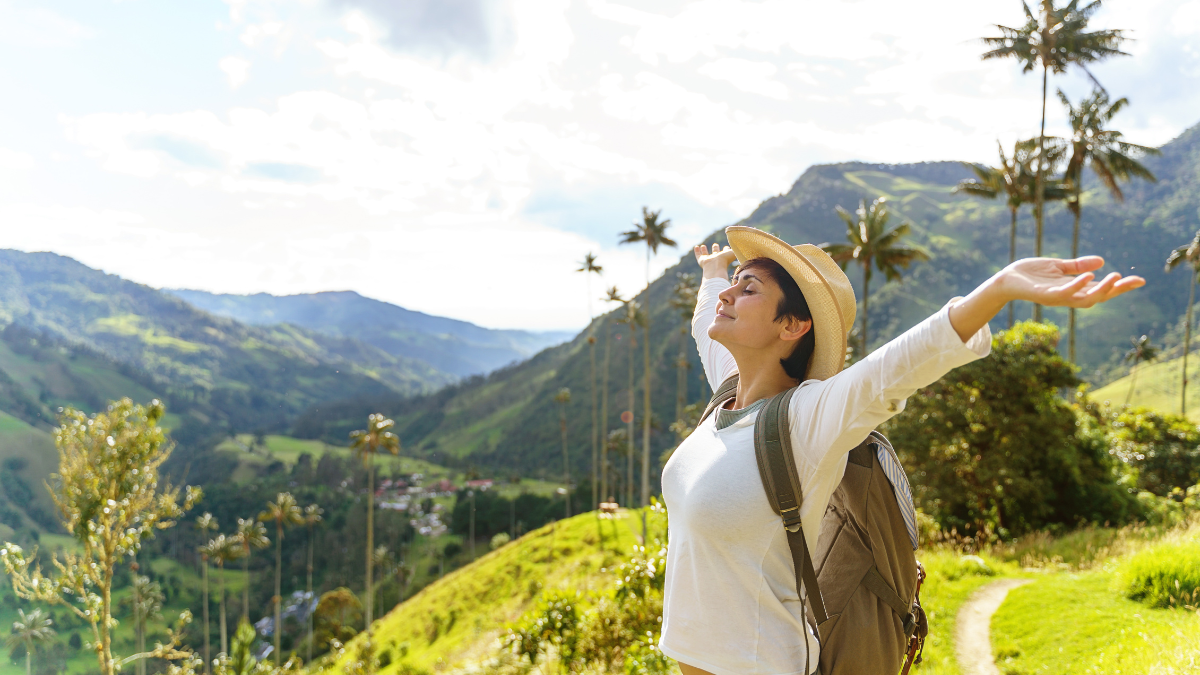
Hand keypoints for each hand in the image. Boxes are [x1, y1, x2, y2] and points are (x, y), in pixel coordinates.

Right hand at [694, 242, 737, 279]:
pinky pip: (698, 256)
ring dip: (705, 250)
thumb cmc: (726, 260)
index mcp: (725, 257)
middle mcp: (717, 258)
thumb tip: (748, 245)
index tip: (727, 247)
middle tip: (715, 245)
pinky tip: (696, 247)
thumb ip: (740, 249)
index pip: (726, 253)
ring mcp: (709, 260)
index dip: (726, 250)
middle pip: (716, 253)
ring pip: (706, 255)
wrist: (716, 267)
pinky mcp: (702, 261)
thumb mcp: (734, 252)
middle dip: (716, 249)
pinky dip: (697, 252)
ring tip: (703, 246)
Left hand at [948, 256, 1143, 341]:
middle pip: (1098, 297)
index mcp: (1073, 289)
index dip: (1120, 287)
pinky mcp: (1044, 295)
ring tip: (1116, 277)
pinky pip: (1064, 293)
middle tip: (1134, 281)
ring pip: (1085, 299)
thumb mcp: (1058, 266)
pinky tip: (1089, 276)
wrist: (1005, 279)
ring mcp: (1057, 297)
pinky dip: (1077, 285)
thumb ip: (1078, 266)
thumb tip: (1102, 262)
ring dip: (1102, 289)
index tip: (1140, 281)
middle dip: (1117, 290)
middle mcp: (1068, 296)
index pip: (1102, 290)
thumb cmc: (1030, 274)